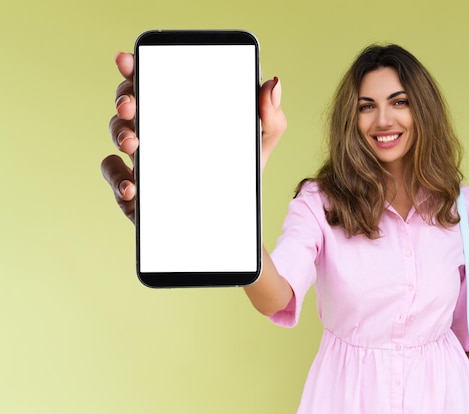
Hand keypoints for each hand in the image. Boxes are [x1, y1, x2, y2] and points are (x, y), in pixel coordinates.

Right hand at [101, 52, 286, 223]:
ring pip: (119, 136)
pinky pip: (116, 179)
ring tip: (135, 143)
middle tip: (131, 104)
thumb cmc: (239, 175)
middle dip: (124, 98)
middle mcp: (156, 132)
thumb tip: (273, 84)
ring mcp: (143, 160)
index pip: (154, 82)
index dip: (136, 68)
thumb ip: (269, 117)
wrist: (234, 220)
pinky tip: (133, 185)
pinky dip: (118, 178)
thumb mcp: (258, 145)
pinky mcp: (137, 191)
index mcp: (180, 114)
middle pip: (129, 104)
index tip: (127, 59)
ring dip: (121, 134)